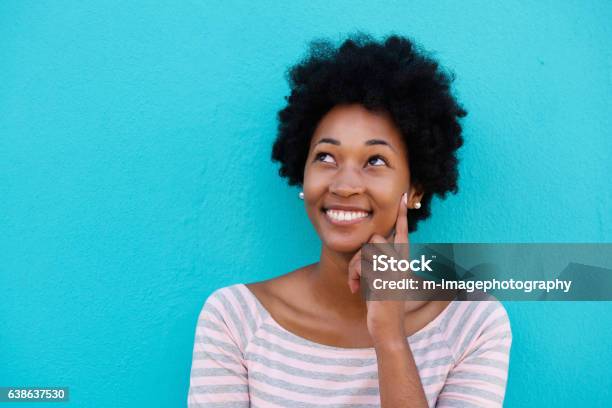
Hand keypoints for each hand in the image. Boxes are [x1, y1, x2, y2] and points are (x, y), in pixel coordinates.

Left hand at [347, 192, 425, 344]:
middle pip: (374, 239)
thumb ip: (377, 264)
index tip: (402, 197)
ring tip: (355, 284)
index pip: (401, 233)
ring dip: (354, 267)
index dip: (401, 216)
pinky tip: (355, 289)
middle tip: (357, 276)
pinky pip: (361, 263)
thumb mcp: (380, 281)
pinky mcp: (384, 276)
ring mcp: (393, 269)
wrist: (387, 328)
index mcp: (402, 262)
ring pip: (365, 250)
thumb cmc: (381, 306)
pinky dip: (353, 276)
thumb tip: (368, 251)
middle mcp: (401, 263)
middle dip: (360, 255)